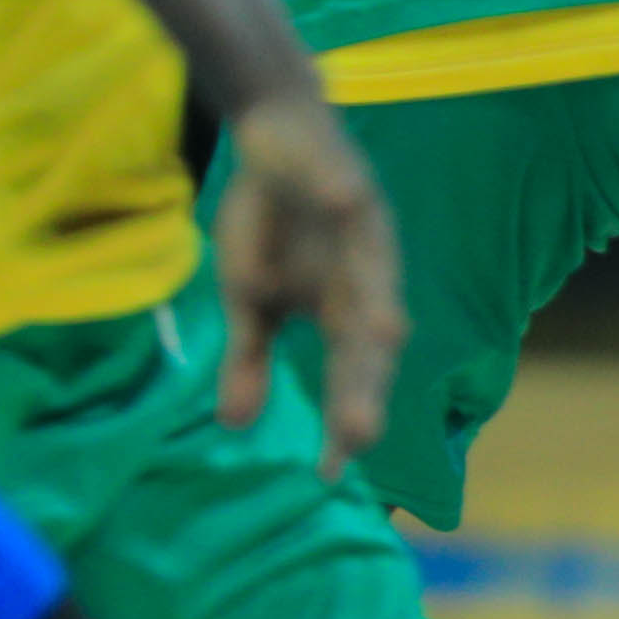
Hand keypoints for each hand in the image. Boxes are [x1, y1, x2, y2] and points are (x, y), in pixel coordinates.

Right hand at [209, 87, 402, 459]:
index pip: (348, 379)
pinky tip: (341, 204)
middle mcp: (365, 282)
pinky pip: (347, 192)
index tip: (327, 474)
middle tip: (360, 434)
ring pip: (374, 274)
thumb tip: (235, 426)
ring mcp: (364, 233)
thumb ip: (251, 359)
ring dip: (376, 303)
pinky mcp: (349, 182)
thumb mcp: (250, 300)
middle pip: (370, 341)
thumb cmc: (272, 227)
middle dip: (365, 385)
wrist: (276, 143)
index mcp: (343, 313)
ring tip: (383, 335)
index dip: (340, 422)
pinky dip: (344, 199)